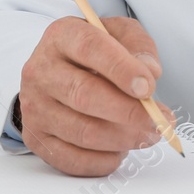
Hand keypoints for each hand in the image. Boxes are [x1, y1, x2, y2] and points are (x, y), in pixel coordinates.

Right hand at [18, 15, 173, 175]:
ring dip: (123, 139)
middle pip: (84, 94)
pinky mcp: (36, 137)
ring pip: (82, 131)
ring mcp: (34, 106)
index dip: (122, 69)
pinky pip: (73, 159)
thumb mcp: (118, 34)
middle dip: (129, 112)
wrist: (58, 71)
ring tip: (148, 135)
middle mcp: (41, 70)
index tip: (148, 88)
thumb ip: (138, 46)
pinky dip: (104, 160)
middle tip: (158, 121)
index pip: (90, 48)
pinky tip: (120, 149)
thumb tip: (150, 73)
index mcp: (62, 36)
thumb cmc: (94, 52)